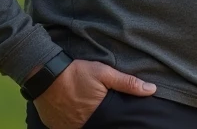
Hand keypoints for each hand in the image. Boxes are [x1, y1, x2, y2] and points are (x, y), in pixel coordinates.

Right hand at [34, 59, 155, 128]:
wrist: (44, 73)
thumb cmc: (76, 72)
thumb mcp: (104, 73)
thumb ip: (128, 83)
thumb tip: (152, 89)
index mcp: (97, 115)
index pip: (111, 124)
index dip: (115, 122)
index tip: (116, 117)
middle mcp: (82, 125)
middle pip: (98, 126)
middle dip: (102, 121)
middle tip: (100, 110)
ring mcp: (68, 128)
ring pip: (83, 128)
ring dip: (88, 122)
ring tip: (88, 111)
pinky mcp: (56, 126)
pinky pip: (69, 128)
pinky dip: (74, 123)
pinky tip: (76, 113)